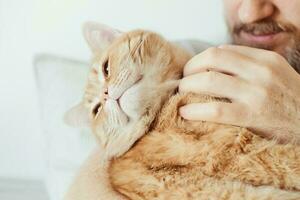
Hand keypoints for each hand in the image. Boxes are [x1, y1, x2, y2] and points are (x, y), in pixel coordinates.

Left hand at [179, 45, 299, 143]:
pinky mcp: (252, 117)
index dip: (200, 59)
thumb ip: (249, 64)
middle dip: (190, 69)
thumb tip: (215, 58)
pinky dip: (195, 110)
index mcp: (265, 59)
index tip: (193, 70)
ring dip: (187, 87)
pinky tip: (184, 112)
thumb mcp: (276, 73)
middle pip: (211, 59)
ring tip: (182, 95)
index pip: (222, 51)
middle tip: (184, 81)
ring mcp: (256, 94)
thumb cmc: (288, 100)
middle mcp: (260, 72)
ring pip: (208, 81)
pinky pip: (215, 110)